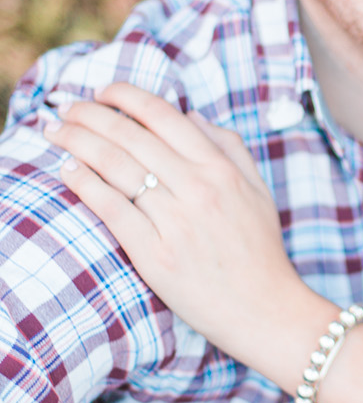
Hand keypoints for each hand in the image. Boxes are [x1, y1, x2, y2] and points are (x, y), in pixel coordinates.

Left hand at [45, 82, 308, 363]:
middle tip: (66, 108)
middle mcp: (198, 189)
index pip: (163, 116)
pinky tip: (68, 170)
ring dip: (79, 143)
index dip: (126, 96)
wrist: (265, 310)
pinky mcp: (155, 255)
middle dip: (91, 115)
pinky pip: (112, 209)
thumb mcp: (259, 189)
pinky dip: (86, 185)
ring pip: (116, 168)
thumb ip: (230, 147)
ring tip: (56, 132)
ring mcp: (176, 222)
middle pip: (131, 137)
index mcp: (221, 169)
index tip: (103, 92)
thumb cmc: (261, 251)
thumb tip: (192, 116)